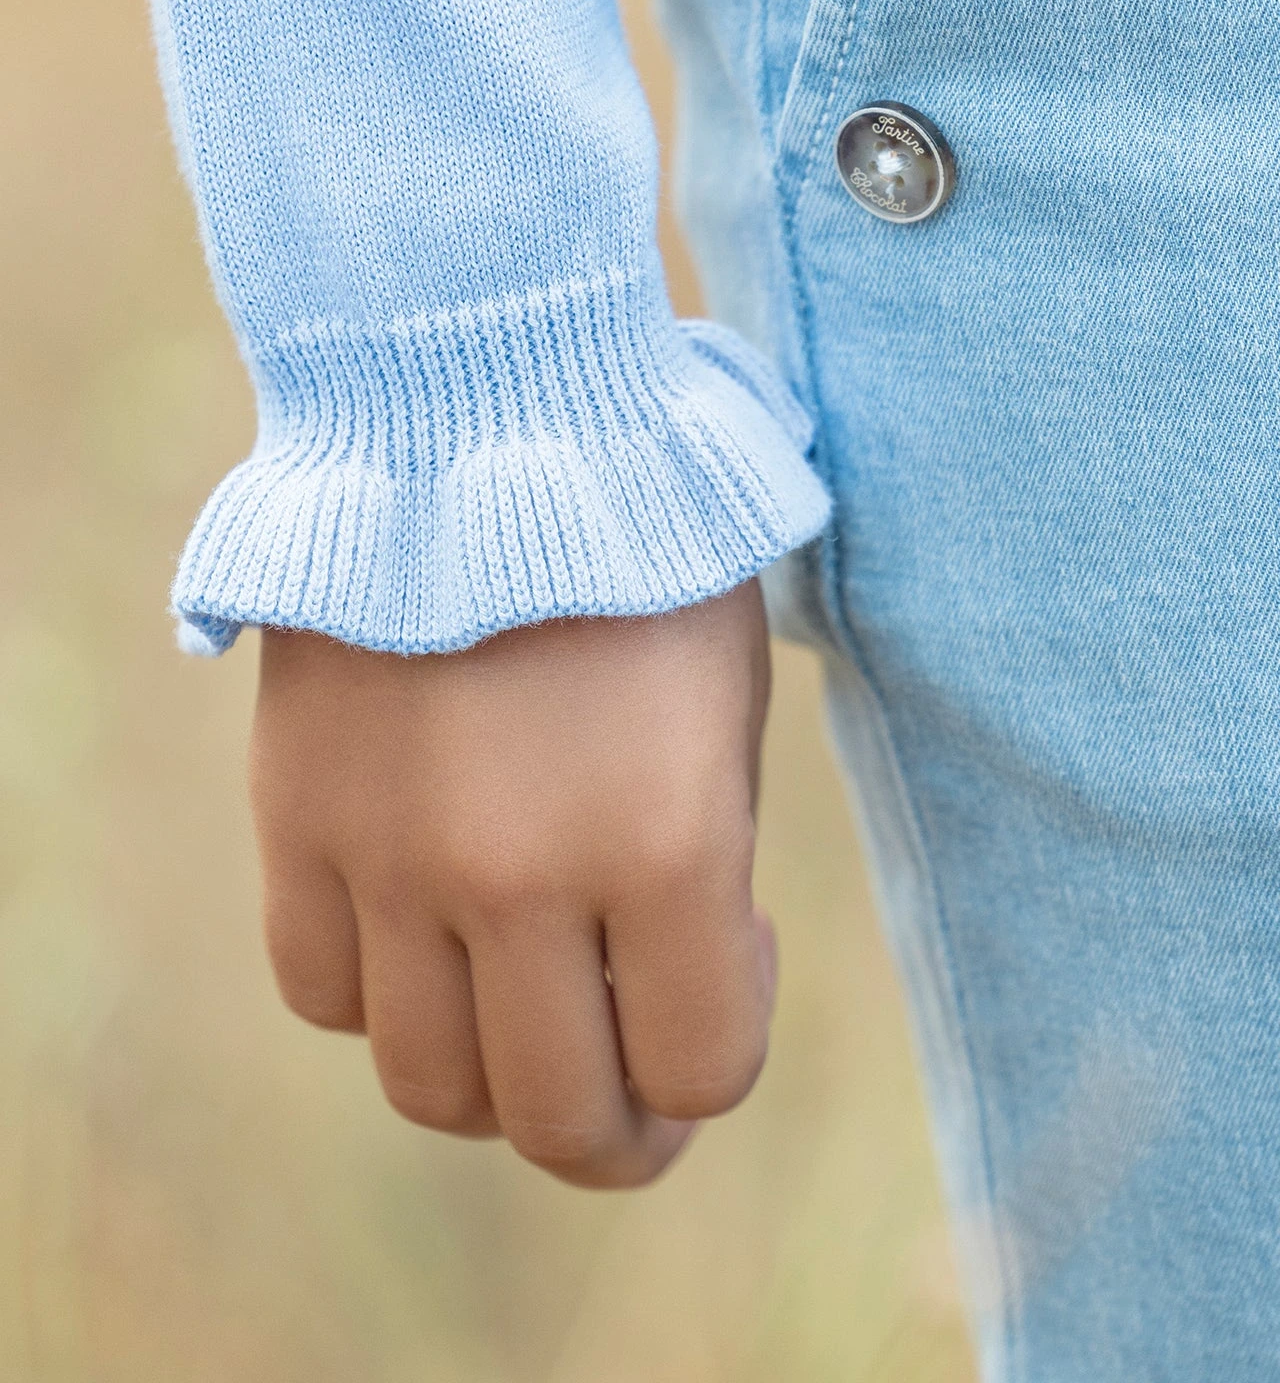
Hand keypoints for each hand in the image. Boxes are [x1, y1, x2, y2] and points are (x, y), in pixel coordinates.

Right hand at [249, 581, 776, 1188]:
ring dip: (493, 1077)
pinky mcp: (296, 817)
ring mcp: (392, 856)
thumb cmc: (640, 550)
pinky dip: (383, 993)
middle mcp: (521, 874)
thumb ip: (703, 871)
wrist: (479, 414)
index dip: (726, 1048)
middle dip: (617, 1128)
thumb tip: (660, 994)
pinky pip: (322, 987)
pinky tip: (429, 922)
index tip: (731, 956)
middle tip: (634, 1070)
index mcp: (667, 839)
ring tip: (526, 996)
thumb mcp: (723, 702)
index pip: (702, 1072)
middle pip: (557, 1120)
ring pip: (428, 1083)